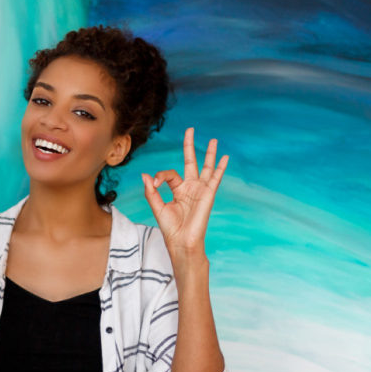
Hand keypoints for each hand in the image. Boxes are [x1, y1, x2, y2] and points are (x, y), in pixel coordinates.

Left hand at [141, 127, 227, 261]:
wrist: (181, 242)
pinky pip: (215, 179)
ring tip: (213, 140)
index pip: (170, 174)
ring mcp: (200, 190)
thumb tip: (145, 175)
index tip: (154, 183)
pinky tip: (225, 158)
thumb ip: (152, 191)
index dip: (160, 176)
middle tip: (190, 129)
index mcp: (178, 190)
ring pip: (206, 167)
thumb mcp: (158, 208)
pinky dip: (220, 168)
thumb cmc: (170, 229)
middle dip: (189, 146)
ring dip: (209, 154)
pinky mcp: (208, 195)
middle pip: (190, 162)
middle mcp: (190, 188)